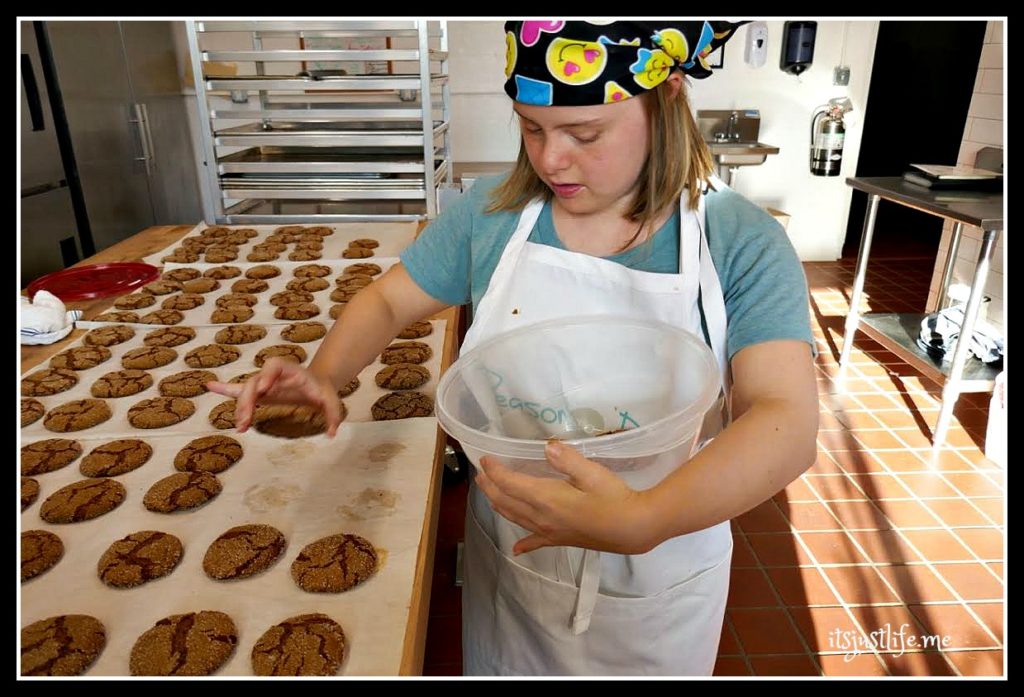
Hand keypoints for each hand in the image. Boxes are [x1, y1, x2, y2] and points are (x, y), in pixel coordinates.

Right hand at [205, 358, 342, 436]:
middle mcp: (273, 375)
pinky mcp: (259, 392)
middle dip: (247, 400)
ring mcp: (264, 383)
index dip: (267, 375)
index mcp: (291, 370)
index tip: (264, 389)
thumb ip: (334, 416)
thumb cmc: (322, 391)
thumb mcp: (332, 401)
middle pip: (254, 382)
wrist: (316, 384)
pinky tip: (209, 386)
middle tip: (246, 422)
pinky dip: (224, 389)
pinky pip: (238, 389)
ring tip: (241, 427)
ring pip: (245, 391)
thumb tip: (332, 433)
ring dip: (240, 408)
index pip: (275, 366)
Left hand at [475, 440, 654, 555]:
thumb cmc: (614, 497)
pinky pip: (535, 541)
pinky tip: (516, 550)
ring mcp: (550, 531)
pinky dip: (523, 544)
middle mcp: (541, 517)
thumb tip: (546, 445)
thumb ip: (567, 459)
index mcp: (546, 498)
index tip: (485, 459)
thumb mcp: (592, 472)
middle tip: (481, 473)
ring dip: (499, 505)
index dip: (495, 471)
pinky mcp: (561, 540)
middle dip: (491, 487)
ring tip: (490, 494)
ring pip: (515, 518)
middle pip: (506, 501)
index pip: (510, 483)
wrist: (633, 529)